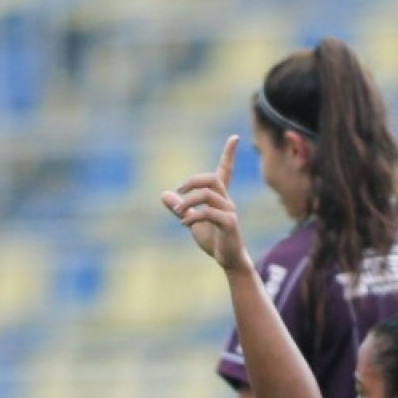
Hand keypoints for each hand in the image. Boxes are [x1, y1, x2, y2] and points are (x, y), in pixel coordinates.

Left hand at [160, 136, 246, 270]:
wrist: (228, 260)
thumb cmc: (214, 240)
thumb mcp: (192, 221)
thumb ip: (180, 208)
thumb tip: (164, 194)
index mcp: (219, 197)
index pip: (225, 171)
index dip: (229, 154)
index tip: (234, 137)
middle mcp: (227, 200)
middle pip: (212, 178)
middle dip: (192, 181)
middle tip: (179, 190)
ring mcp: (229, 211)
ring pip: (208, 194)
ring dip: (188, 201)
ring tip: (178, 211)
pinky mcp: (229, 224)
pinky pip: (209, 213)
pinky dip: (193, 216)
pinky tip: (185, 224)